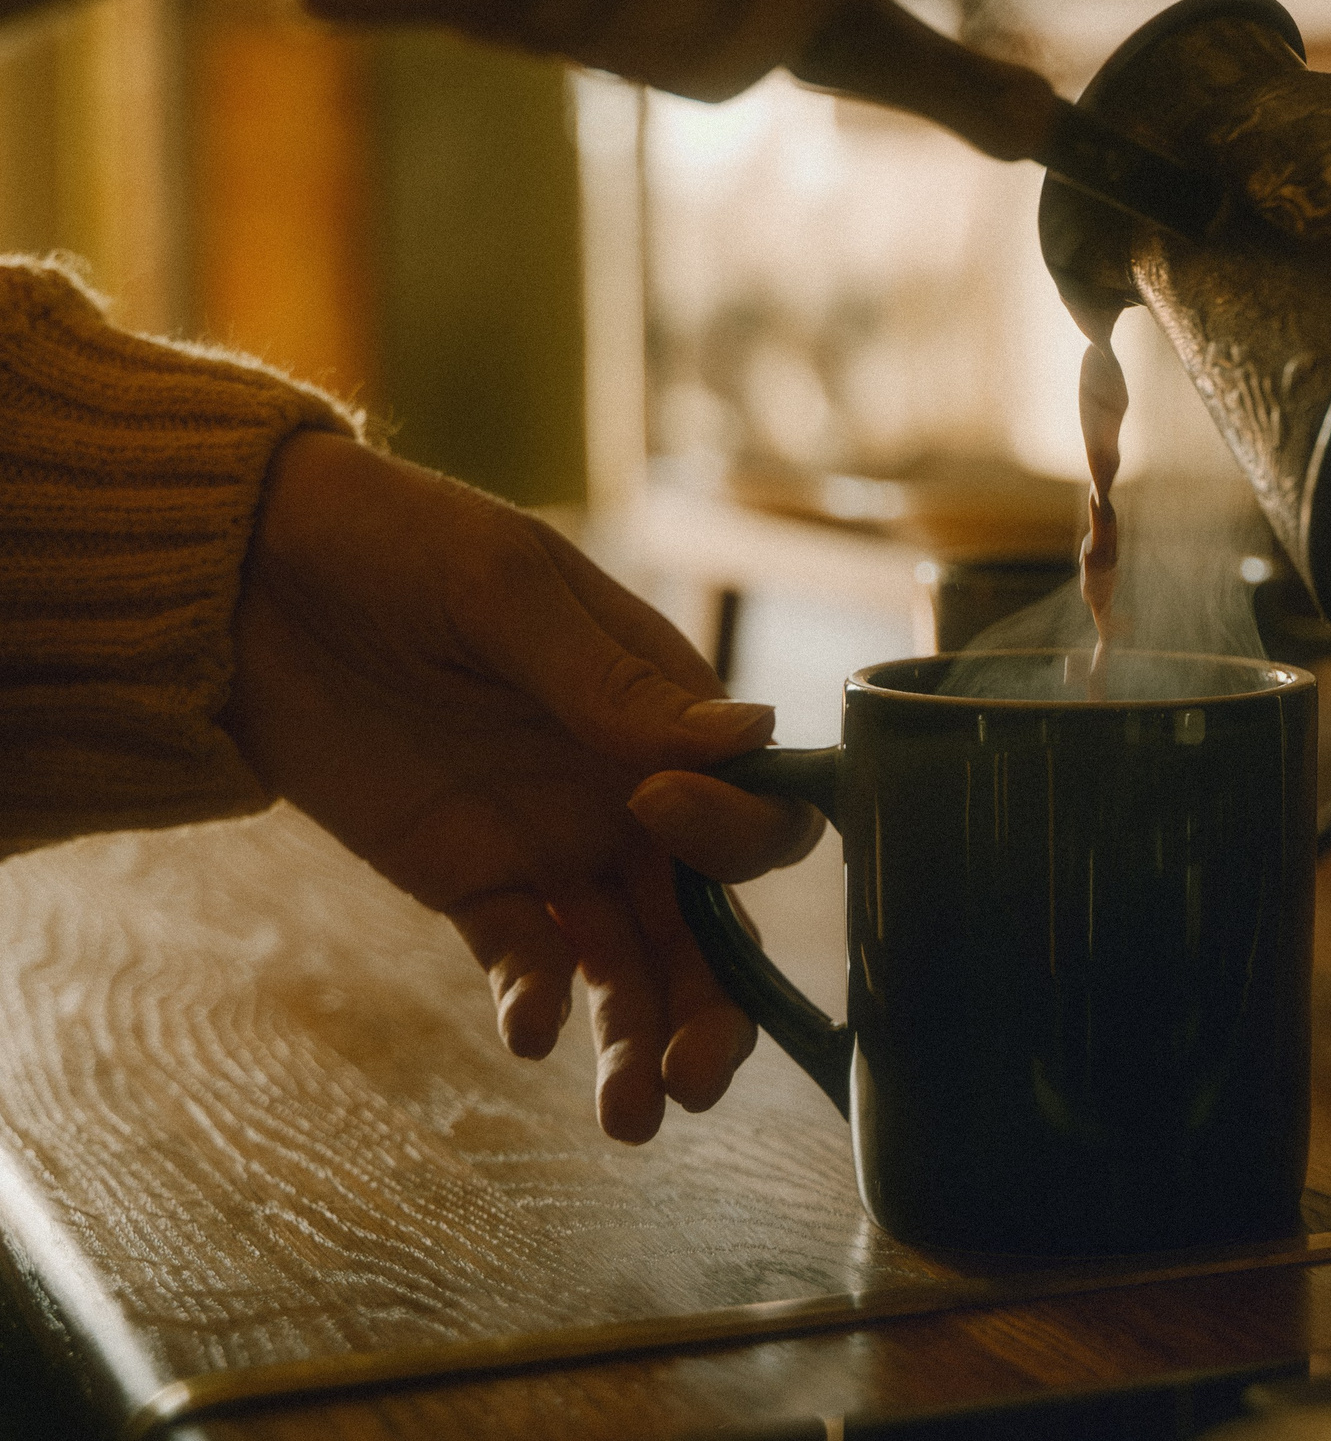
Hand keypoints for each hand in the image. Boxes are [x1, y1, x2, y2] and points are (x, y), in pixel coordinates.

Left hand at [221, 432, 821, 1140]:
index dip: (736, 833)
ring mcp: (550, 841)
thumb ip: (615, 685)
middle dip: (716, 1002)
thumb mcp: (505, 596)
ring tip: (633, 1117)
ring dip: (639, 1036)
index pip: (754, 804)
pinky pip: (525, 956)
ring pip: (628, 961)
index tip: (656, 809)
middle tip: (699, 1072)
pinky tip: (531, 1031)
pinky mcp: (468, 880)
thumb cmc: (399, 544)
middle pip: (707, 916)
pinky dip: (538, 1001)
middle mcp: (629, 791)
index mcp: (665, 710)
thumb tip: (751, 739)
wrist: (245, 574)